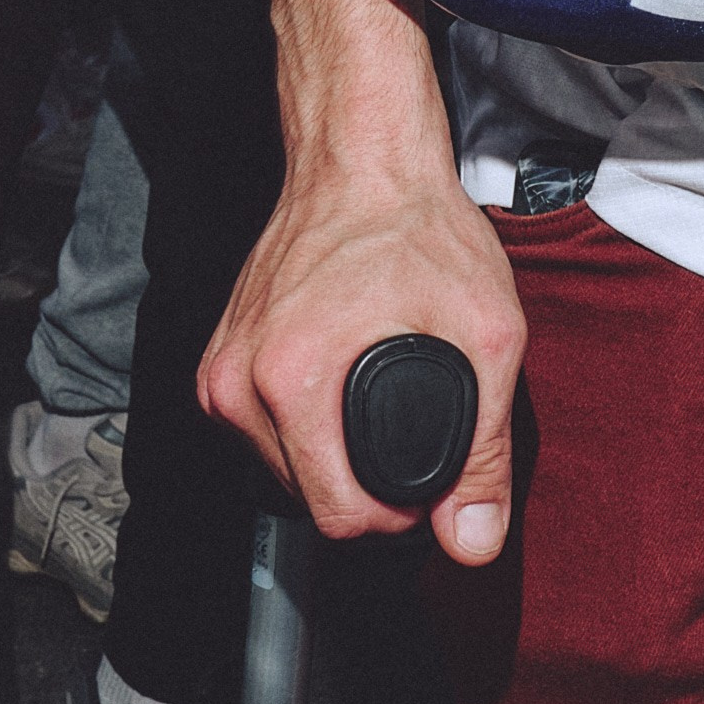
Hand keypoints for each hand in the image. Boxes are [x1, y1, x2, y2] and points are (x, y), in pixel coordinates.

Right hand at [199, 158, 526, 560]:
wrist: (361, 161)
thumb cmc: (420, 229)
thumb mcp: (486, 335)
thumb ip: (485, 451)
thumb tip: (472, 542)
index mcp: (292, 380)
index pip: (337, 516)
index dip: (398, 514)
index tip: (428, 476)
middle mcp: (239, 382)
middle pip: (309, 496)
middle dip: (364, 481)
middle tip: (409, 417)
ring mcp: (220, 370)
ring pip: (283, 469)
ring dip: (331, 453)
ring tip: (371, 392)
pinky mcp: (216, 359)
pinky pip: (262, 431)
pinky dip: (304, 422)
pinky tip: (339, 380)